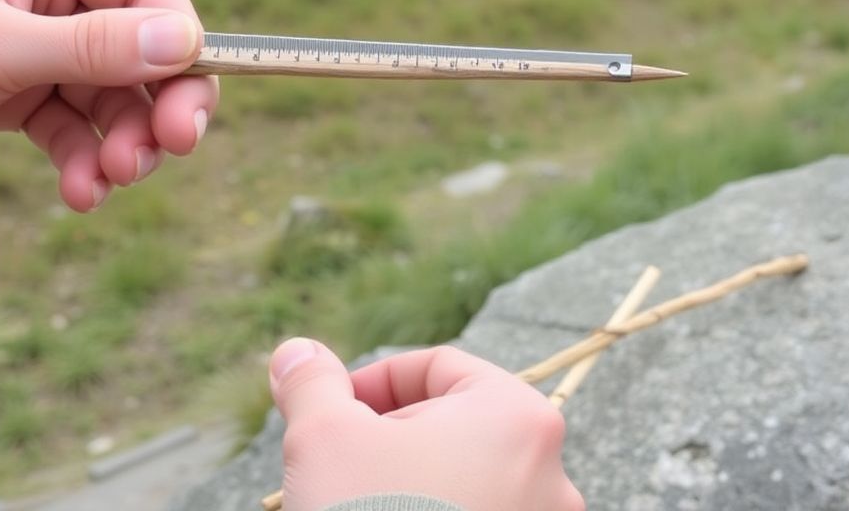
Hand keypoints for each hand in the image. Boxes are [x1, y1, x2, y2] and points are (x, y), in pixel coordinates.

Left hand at [0, 0, 218, 210]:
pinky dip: (83, 163)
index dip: (181, 44)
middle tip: (172, 151)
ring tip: (112, 181)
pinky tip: (79, 196)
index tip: (189, 102)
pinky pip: (73, 131)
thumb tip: (188, 41)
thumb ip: (93, 47)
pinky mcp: (15, 97)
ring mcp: (33, 47)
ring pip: (112, 100)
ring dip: (122, 145)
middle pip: (141, 51)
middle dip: (157, 107)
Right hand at [269, 338, 583, 510]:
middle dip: (386, 441)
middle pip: (453, 428)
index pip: (437, 368)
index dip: (371, 384)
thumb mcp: (323, 437)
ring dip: (404, 487)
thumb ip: (313, 384)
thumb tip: (296, 354)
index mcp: (518, 417)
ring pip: (461, 484)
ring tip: (355, 509)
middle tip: (336, 470)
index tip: (327, 416)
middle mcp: (551, 474)